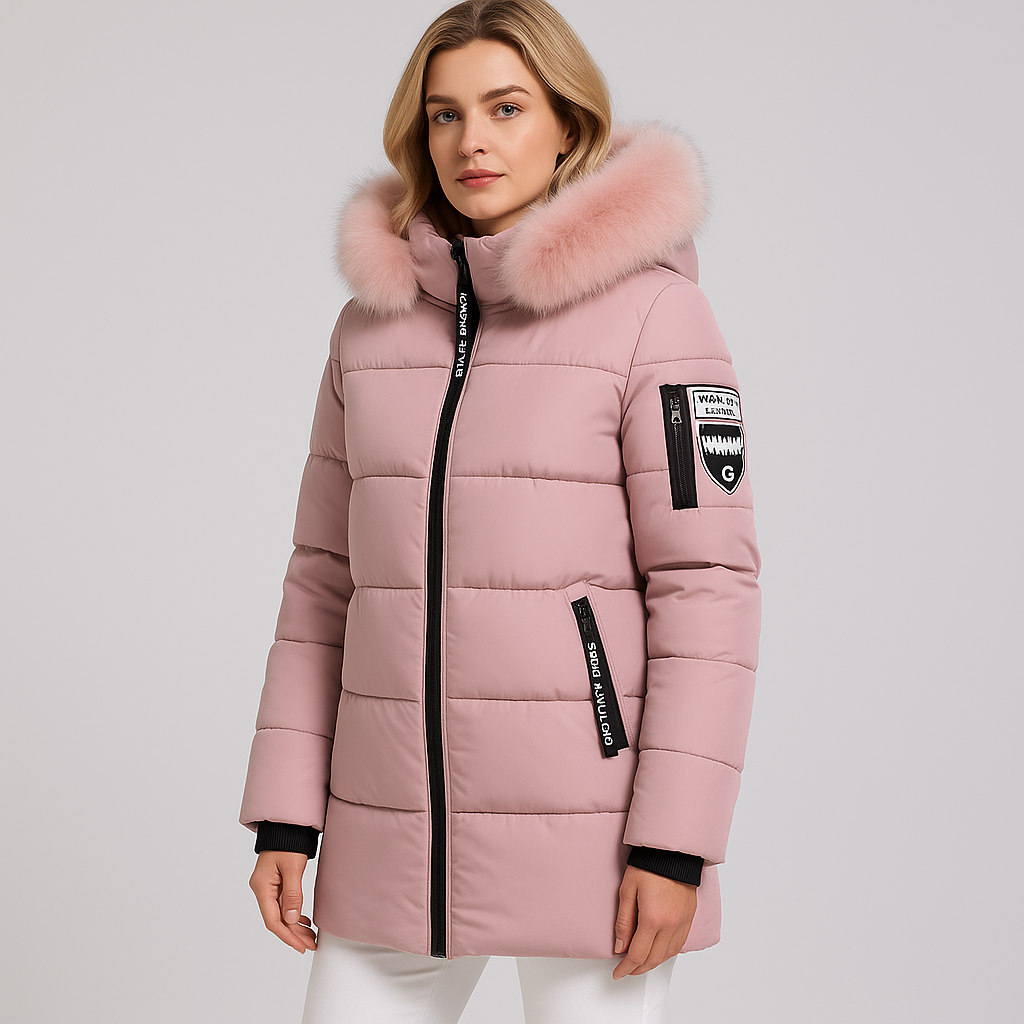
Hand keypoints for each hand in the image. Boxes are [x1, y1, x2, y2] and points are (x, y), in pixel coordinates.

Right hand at [249, 850, 317, 952]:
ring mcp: (268, 887)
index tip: (300, 946)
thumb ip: (292, 894)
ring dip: (294, 926)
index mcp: (262, 887)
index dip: (287, 935)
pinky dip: (293, 914)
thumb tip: (291, 919)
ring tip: (310, 936)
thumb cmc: (288, 842)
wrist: (287, 826)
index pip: (272, 920)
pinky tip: (303, 921)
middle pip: (276, 919)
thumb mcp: (292, 868)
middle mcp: (262, 889)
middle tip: (310, 944)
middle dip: (293, 934)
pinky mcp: (275, 883)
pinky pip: (282, 904)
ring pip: (280, 913)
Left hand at [611, 864, 696, 980]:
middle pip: (653, 959)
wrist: (672, 853)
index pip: (637, 954)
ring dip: (653, 963)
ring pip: (667, 955)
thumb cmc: (648, 866)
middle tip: (626, 970)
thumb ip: (624, 922)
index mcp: (652, 919)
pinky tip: (659, 953)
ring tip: (640, 964)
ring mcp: (682, 922)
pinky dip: (667, 953)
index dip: (626, 967)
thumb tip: (620, 947)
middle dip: (638, 969)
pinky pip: (679, 944)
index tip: (618, 973)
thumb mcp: (627, 891)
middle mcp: (670, 925)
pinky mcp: (689, 918)